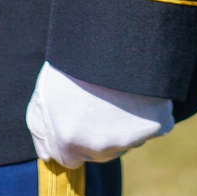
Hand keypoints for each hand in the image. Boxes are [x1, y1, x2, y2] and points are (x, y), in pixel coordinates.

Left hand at [26, 60, 173, 167]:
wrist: (109, 36)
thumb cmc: (72, 61)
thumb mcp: (46, 92)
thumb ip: (42, 128)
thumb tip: (47, 155)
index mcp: (65, 140)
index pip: (68, 159)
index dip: (70, 137)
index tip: (75, 118)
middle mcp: (97, 147)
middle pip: (97, 151)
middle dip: (96, 131)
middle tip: (95, 97)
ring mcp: (128, 140)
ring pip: (123, 140)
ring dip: (120, 123)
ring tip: (114, 89)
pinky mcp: (154, 126)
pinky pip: (152, 125)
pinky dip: (148, 113)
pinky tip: (138, 91)